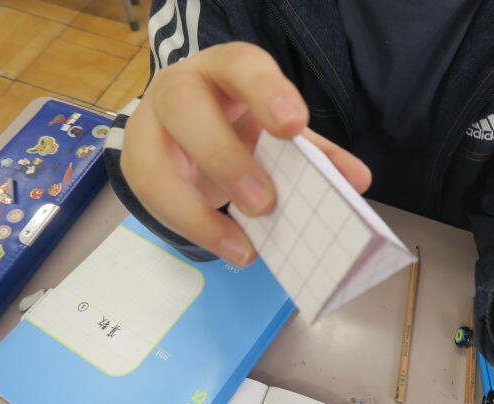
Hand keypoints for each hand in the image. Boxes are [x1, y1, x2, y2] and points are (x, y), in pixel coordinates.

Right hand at [120, 42, 370, 265]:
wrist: (188, 125)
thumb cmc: (241, 123)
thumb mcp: (277, 130)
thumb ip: (314, 151)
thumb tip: (358, 180)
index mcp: (225, 70)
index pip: (241, 65)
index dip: (266, 91)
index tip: (293, 125)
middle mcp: (180, 88)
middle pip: (186, 108)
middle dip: (224, 158)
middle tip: (264, 204)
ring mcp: (149, 127)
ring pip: (152, 164)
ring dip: (197, 212)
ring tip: (244, 247)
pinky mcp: (136, 165)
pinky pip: (152, 201)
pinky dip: (192, 228)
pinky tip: (228, 246)